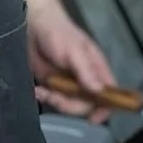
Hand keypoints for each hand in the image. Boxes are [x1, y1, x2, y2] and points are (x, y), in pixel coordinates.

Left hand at [26, 3, 115, 122]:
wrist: (32, 24)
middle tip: (54, 95)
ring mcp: (68, 83)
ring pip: (68, 104)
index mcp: (97, 69)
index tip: (95, 119)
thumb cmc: (58, 33)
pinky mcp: (52, 84)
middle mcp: (85, 79)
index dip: (107, 107)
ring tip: (42, 89)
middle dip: (70, 105)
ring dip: (55, 101)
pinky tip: (37, 89)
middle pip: (87, 104)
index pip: (110, 93)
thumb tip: (99, 91)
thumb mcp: (74, 50)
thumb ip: (86, 71)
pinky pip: (53, 99)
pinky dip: (45, 97)